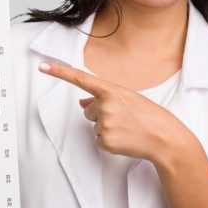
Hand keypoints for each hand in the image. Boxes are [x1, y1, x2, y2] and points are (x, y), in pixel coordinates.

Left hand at [38, 61, 191, 162]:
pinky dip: (110, 141)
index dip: (60, 72)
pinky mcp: (105, 140)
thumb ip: (103, 98)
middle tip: (125, 119)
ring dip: (107, 128)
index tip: (42, 66)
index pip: (81, 78)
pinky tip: (125, 139)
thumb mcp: (128, 100)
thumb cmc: (148, 116)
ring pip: (93, 125)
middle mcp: (105, 104)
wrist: (165, 137)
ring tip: (127, 128)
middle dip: (101, 114)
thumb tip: (81, 102)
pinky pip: (98, 139)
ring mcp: (104, 122)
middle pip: (88, 110)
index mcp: (112, 90)